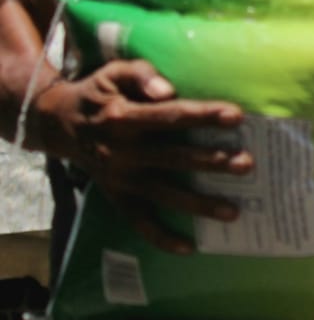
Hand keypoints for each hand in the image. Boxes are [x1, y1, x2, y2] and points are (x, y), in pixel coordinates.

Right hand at [29, 59, 252, 253]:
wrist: (59, 123)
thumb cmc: (100, 92)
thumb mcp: (116, 72)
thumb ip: (142, 76)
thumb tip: (168, 90)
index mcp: (124, 118)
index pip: (172, 117)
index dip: (204, 116)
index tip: (237, 116)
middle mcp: (123, 153)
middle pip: (175, 158)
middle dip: (213, 162)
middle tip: (248, 164)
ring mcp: (121, 179)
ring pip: (164, 194)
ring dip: (199, 203)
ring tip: (233, 211)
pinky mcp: (117, 196)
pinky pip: (140, 222)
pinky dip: (162, 237)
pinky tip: (190, 246)